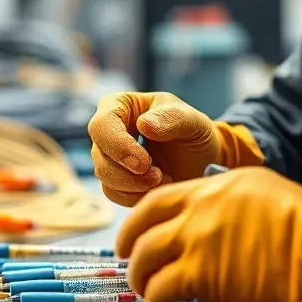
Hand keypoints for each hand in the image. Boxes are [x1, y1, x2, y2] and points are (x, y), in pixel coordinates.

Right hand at [88, 92, 225, 206]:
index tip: (144, 163)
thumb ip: (172, 118)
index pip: (102, 125)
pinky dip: (135, 196)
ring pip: (104, 176)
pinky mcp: (114, 179)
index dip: (119, 146)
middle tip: (159, 176)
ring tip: (164, 179)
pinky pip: (113, 193)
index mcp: (120, 105)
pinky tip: (157, 187)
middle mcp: (108, 129)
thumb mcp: (192, 121)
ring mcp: (108, 155)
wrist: (201, 160)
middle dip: (129, 172)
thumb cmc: (194, 133)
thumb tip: (144, 124)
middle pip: (99, 154)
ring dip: (135, 186)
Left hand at [116, 167, 301, 301]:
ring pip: (145, 256)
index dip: (144, 218)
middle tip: (128, 261)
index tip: (138, 232)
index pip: (164, 196)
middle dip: (129, 245)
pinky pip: (160, 289)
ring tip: (146, 293)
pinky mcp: (201, 273)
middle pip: (144, 223)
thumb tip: (225, 217)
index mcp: (221, 184)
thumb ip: (239, 201)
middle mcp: (203, 205)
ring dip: (139, 278)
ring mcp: (199, 237)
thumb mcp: (273, 194)